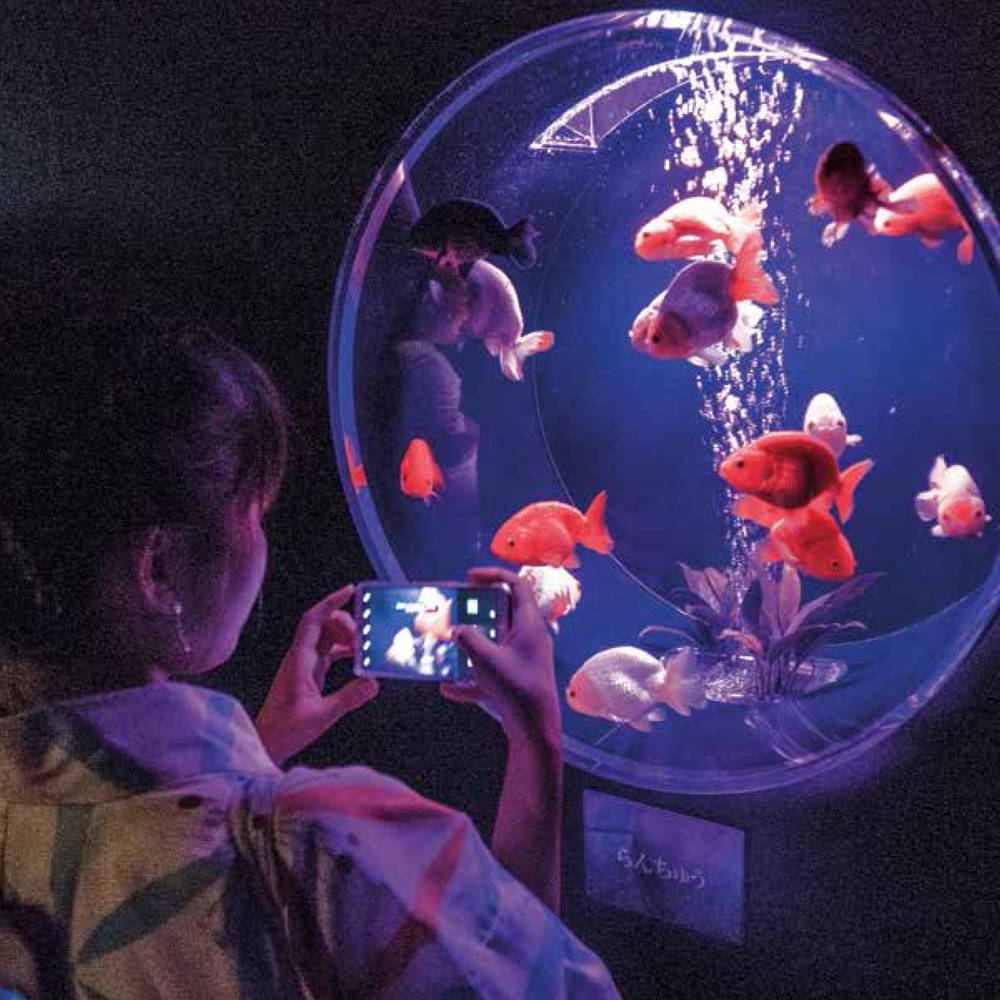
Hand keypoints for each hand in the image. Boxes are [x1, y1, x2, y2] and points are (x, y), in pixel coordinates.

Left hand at [255, 585, 378, 766]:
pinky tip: (357, 658)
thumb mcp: (322, 716)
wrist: (267, 742)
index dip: (331, 602)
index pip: (313, 620)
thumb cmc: (286, 730)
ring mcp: (304, 664)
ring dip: (345, 636)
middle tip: (364, 636)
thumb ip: (349, 698)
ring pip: (327, 636)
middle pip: (323, 624)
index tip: (350, 590)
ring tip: (364, 646)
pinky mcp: (309, 673)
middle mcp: (301, 656)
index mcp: (300, 660)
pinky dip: (344, 650)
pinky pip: (328, 651)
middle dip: (346, 622)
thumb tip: (373, 682)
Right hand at [440, 566, 558, 745]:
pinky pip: (490, 672)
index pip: (517, 586)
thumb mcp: (487, 660)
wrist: (535, 731)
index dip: (495, 575)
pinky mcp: (515, 679)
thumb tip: (457, 629)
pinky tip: (447, 690)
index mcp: (530, 625)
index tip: (470, 577)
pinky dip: (471, 678)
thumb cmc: (516, 690)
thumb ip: (469, 640)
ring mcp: (523, 659)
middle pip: (504, 612)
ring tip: (449, 640)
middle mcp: (529, 638)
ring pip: (496, 641)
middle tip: (456, 606)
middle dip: (478, 609)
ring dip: (473, 641)